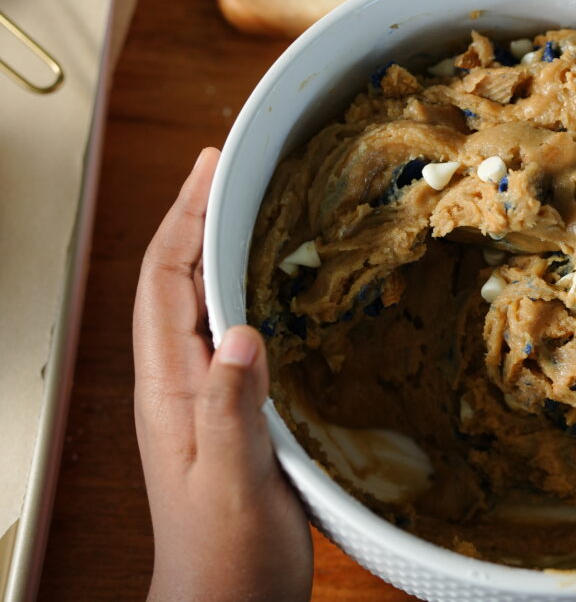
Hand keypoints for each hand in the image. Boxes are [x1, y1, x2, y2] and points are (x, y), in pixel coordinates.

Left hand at [133, 148, 312, 600]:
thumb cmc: (228, 556)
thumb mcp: (234, 483)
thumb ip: (231, 410)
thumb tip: (239, 332)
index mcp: (170, 390)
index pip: (162, 282)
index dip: (181, 219)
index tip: (209, 166)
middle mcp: (176, 384)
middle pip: (170, 280)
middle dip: (191, 216)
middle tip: (225, 168)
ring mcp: (197, 396)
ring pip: (194, 301)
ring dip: (211, 248)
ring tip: (242, 208)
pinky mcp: (224, 410)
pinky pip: (222, 331)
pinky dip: (237, 291)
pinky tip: (266, 286)